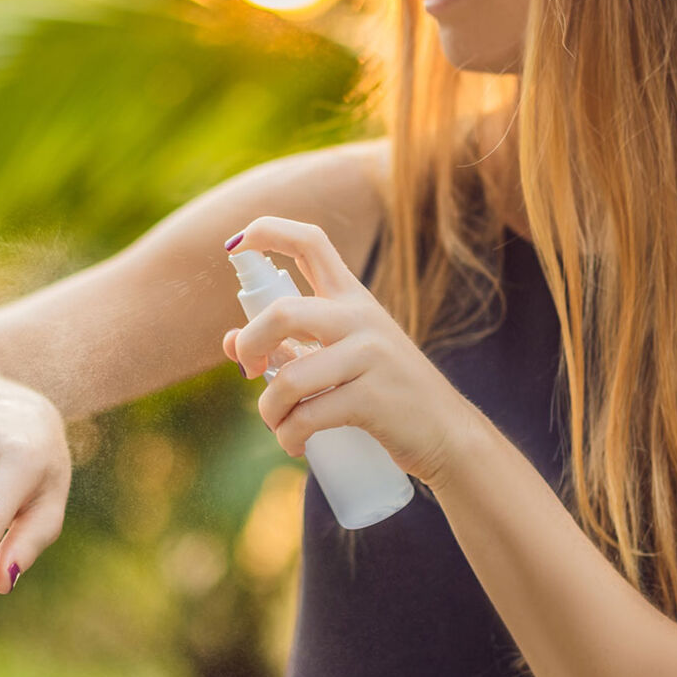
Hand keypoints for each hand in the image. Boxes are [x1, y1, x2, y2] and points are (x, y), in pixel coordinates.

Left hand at [221, 215, 475, 490]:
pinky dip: (289, 436)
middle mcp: (361, 318)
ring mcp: (370, 357)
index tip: (235, 245)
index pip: (311, 242)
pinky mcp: (373, 398)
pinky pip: (308, 416)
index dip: (267, 232)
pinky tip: (295, 444)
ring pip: (289, 377)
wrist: (448, 434)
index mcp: (353, 298)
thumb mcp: (343, 358)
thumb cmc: (387, 393)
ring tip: (279, 426)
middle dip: (250, 343)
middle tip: (249, 370)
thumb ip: (290, 346)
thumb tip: (228, 341)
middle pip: (283, 311)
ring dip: (269, 410)